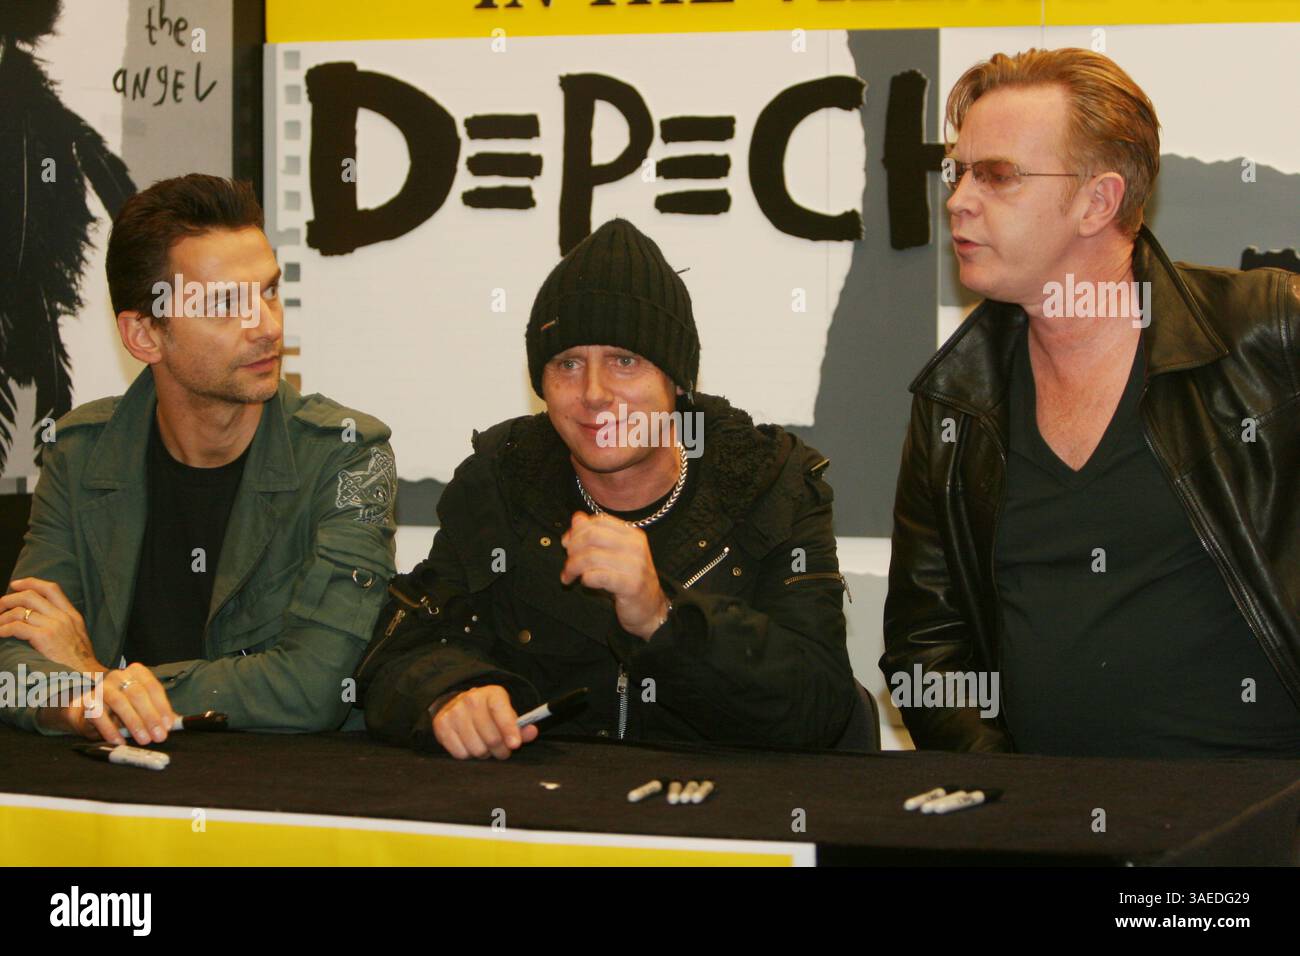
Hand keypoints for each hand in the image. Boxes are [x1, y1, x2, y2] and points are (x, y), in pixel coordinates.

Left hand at [0, 578, 102, 672]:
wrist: (86, 675)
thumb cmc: (80, 661)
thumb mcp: (78, 635)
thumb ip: (63, 623)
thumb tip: (41, 618)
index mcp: (72, 614)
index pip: (51, 589)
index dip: (31, 583)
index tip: (16, 585)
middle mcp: (63, 616)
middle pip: (31, 596)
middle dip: (10, 599)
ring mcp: (54, 626)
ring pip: (20, 611)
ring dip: (3, 617)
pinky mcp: (44, 637)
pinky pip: (17, 627)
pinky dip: (4, 629)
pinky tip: (0, 633)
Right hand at [38, 662, 177, 745]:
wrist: (89, 710)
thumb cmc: (122, 709)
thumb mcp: (142, 708)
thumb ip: (157, 713)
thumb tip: (175, 724)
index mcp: (136, 673)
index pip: (153, 687)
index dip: (162, 707)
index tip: (169, 725)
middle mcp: (119, 676)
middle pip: (138, 694)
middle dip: (150, 717)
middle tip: (159, 736)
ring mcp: (102, 687)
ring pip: (119, 702)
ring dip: (134, 723)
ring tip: (143, 740)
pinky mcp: (88, 701)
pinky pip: (99, 715)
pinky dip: (111, 730)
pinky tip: (120, 741)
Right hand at [431, 685, 538, 759]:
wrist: (458, 704)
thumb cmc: (489, 713)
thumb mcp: (507, 714)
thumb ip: (520, 726)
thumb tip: (532, 732)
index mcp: (492, 694)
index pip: (502, 713)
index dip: (509, 730)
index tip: (515, 744)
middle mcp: (471, 699)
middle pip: (492, 738)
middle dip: (500, 750)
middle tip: (502, 749)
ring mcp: (454, 711)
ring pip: (476, 749)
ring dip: (484, 753)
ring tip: (484, 745)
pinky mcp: (441, 725)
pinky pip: (460, 753)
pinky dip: (467, 754)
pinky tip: (469, 743)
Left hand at [560, 511, 669, 639]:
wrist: (650, 607)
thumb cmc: (629, 579)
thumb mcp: (614, 553)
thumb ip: (596, 535)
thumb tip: (577, 519)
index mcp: (632, 535)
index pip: (599, 521)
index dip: (578, 530)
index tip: (567, 543)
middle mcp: (635, 546)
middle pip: (592, 536)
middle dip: (572, 548)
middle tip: (567, 562)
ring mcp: (635, 566)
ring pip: (591, 556)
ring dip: (573, 567)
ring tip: (569, 576)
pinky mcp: (630, 585)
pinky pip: (597, 576)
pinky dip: (585, 578)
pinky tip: (585, 583)